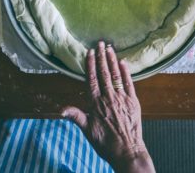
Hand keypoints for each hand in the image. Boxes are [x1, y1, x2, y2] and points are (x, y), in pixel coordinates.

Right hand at [61, 41, 154, 172]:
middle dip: (101, 57)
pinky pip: (130, 84)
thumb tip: (60, 109)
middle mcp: (109, 97)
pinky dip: (126, 72)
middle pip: (104, 73)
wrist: (127, 152)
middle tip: (100, 43)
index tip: (90, 52)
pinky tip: (123, 62)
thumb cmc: (105, 142)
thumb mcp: (87, 131)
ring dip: (112, 61)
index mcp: (96, 103)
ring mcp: (122, 98)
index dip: (90, 64)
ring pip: (116, 75)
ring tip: (110, 48)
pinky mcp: (134, 101)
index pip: (92, 79)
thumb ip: (75, 116)